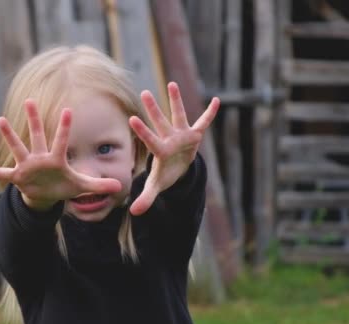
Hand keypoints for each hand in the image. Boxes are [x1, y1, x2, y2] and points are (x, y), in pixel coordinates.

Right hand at [0, 99, 121, 209]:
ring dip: (10, 135)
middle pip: (37, 136)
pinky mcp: (18, 177)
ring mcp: (27, 166)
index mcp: (56, 159)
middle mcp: (40, 158)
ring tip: (1, 120)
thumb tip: (119, 187)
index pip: (61, 140)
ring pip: (18, 148)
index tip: (68, 109)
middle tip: (31, 99)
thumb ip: (98, 186)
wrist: (46, 195)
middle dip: (34, 119)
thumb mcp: (81, 187)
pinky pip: (2, 174)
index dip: (64, 126)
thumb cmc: (64, 187)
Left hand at [128, 82, 218, 215]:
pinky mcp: (194, 135)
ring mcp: (181, 135)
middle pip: (160, 122)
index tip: (132, 118)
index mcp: (160, 150)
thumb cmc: (165, 174)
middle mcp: (169, 139)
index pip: (149, 139)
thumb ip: (146, 197)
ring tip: (171, 83)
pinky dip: (210, 113)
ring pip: (178, 115)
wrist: (177, 169)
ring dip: (176, 100)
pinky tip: (216, 100)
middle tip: (144, 93)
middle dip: (153, 109)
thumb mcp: (156, 186)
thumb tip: (134, 213)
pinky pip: (203, 122)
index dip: (142, 130)